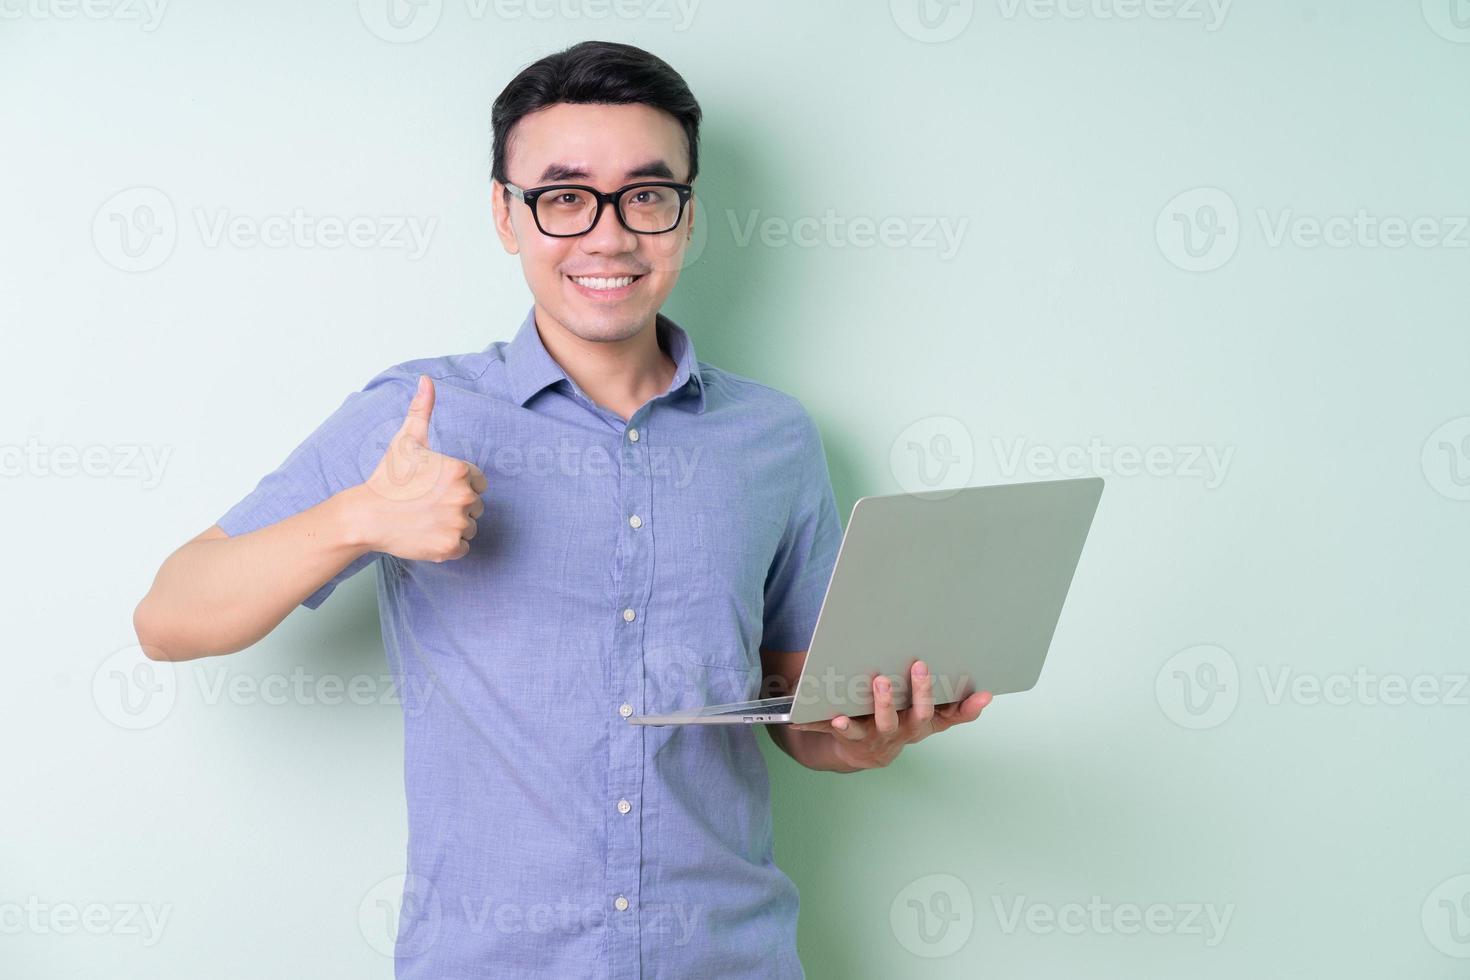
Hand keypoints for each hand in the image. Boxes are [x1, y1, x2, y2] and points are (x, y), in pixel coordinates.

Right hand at [355, 374, 486, 561]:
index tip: (433, 487)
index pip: (478, 482)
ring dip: (452, 525)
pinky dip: (447, 545)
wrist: (366, 516)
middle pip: (476, 505)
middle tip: (426, 504)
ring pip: (470, 527)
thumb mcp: (406, 441)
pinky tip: (425, 534)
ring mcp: (458, 524)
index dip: (456, 484)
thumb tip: (426, 380)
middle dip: (455, 505)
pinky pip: (462, 547)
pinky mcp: (450, 547)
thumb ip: (422, 410)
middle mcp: (464, 497)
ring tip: (425, 518)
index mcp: (461, 471)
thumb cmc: (388, 478)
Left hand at [789, 661, 990, 770]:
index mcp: (924, 722)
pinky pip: (848, 730)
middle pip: (919, 714)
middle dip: (921, 692)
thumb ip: (955, 708)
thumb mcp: (929, 719)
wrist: (862, 752)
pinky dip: (842, 725)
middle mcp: (906, 730)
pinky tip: (837, 717)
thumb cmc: (899, 724)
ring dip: (885, 703)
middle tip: (920, 666)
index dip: (968, 708)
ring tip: (882, 682)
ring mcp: (880, 735)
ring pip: (885, 721)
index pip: (952, 715)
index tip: (983, 693)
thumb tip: (987, 695)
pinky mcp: (854, 736)